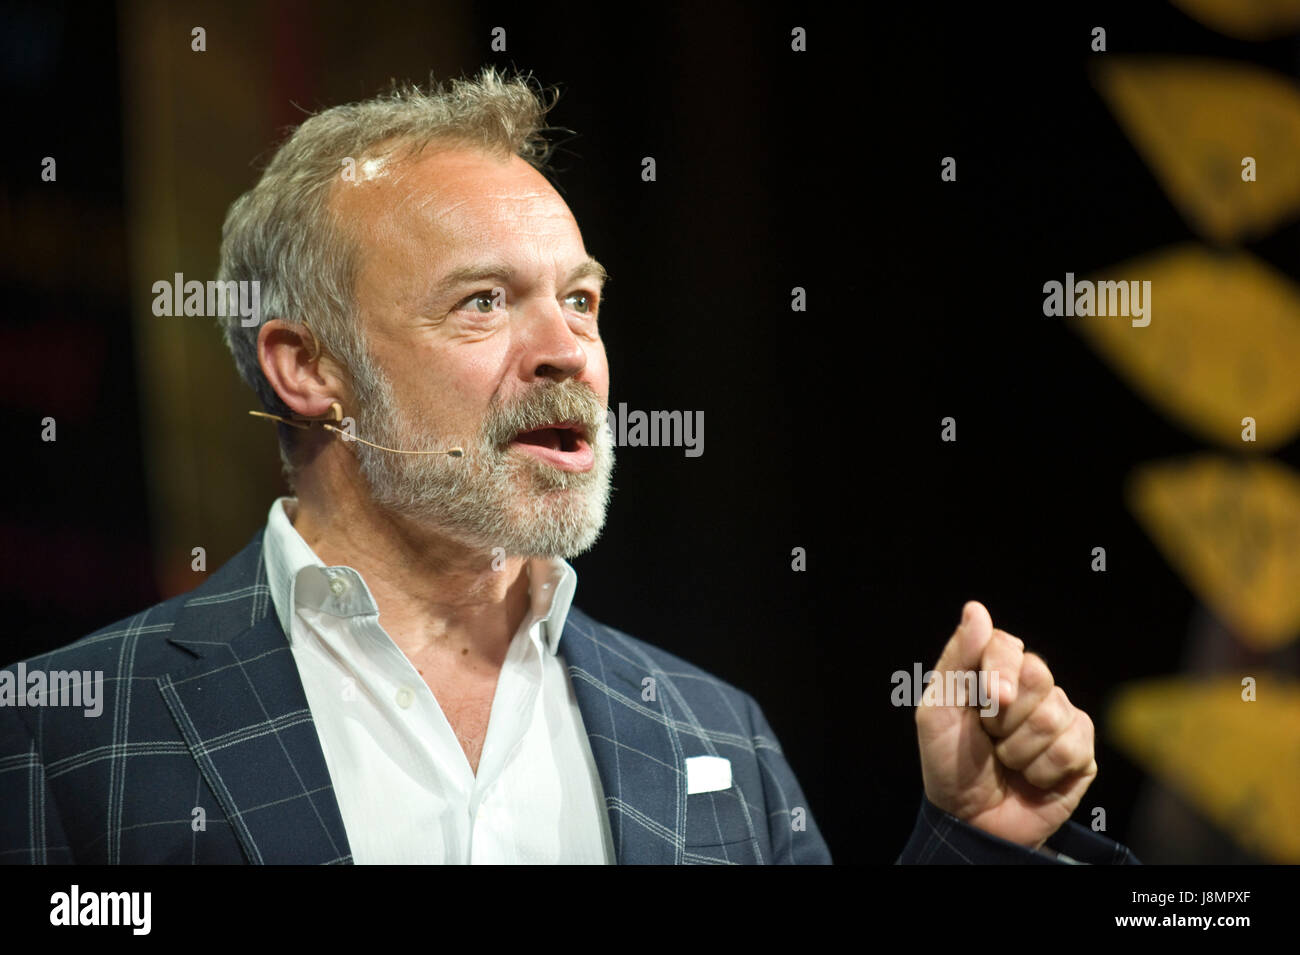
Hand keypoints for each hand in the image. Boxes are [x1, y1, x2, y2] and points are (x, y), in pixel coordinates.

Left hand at [914, 601, 1097, 849]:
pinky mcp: (1081, 751)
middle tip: (989, 736)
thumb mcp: (938, 709)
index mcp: (994, 672)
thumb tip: (976, 608)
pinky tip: (1031, 777)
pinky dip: (1042, 769)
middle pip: (1039, 674)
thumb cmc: (950, 763)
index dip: (998, 671)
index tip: (986, 700)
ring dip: (1018, 749)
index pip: (1008, 645)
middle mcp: (1032, 689)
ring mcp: (1060, 718)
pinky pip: (1072, 747)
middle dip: (1004, 716)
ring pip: (1053, 715)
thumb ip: (958, 658)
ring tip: (1006, 761)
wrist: (969, 819)